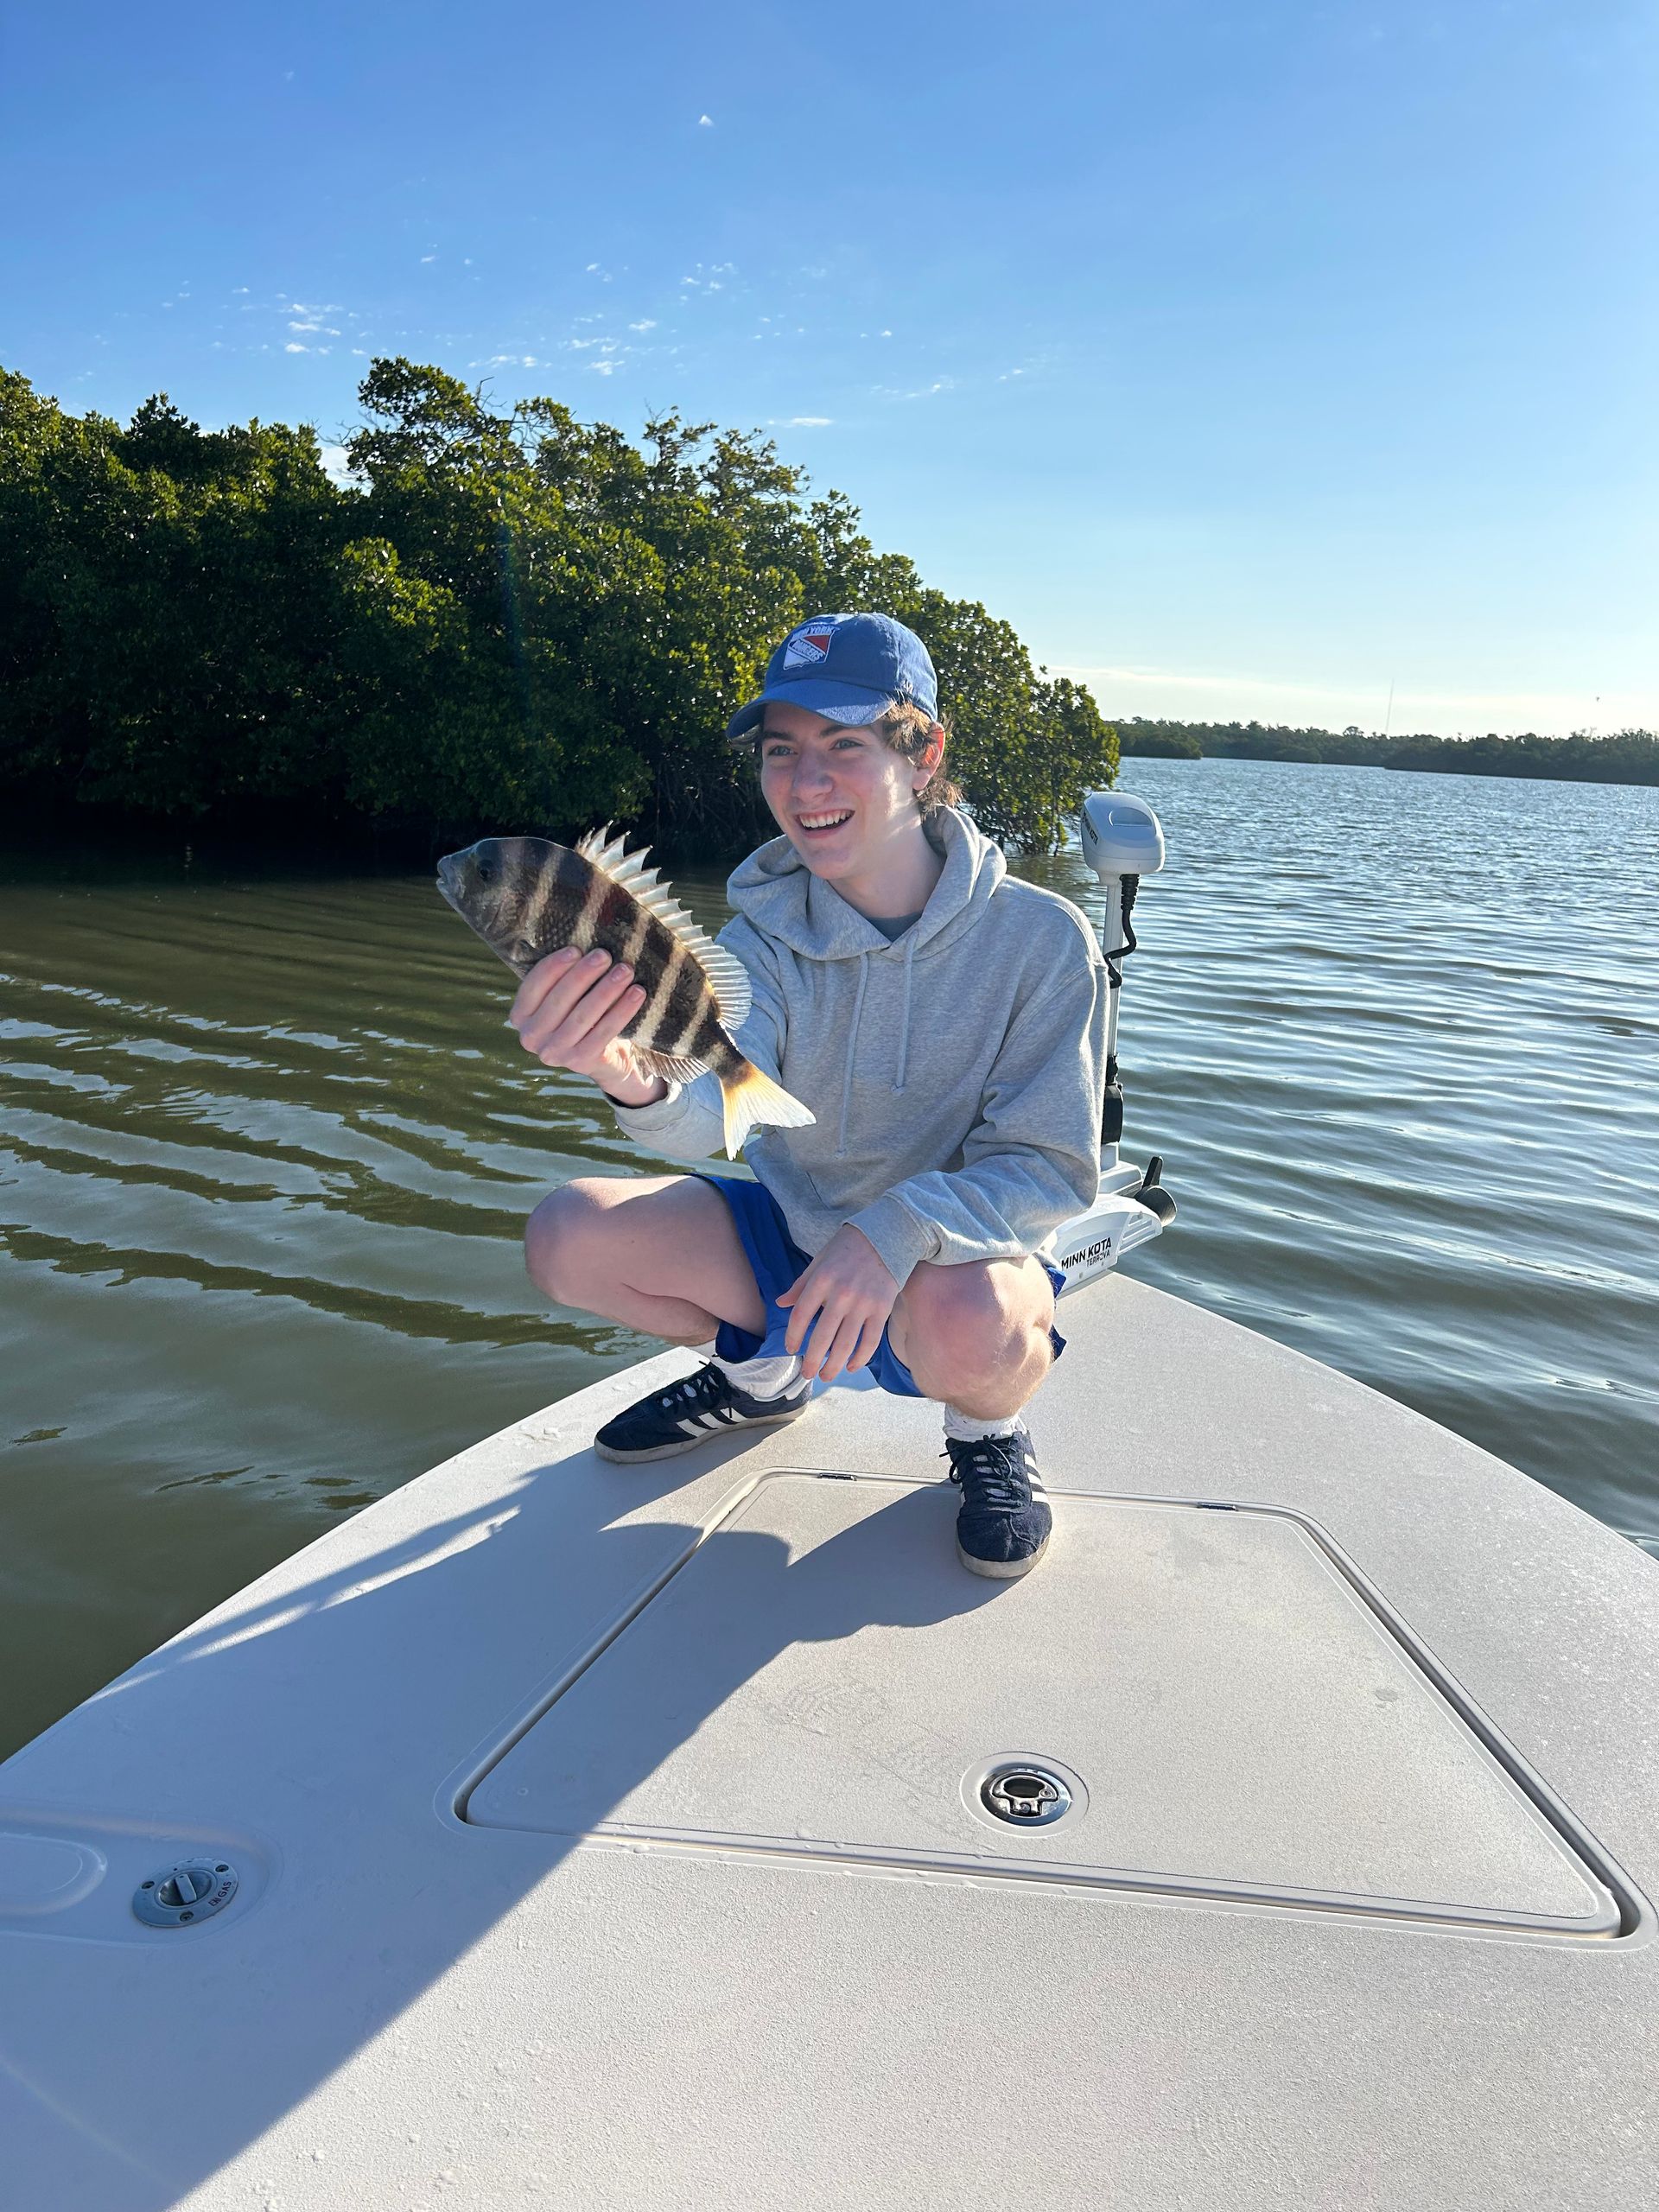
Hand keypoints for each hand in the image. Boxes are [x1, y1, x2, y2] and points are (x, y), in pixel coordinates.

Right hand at [507, 947, 662, 1104]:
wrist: (605, 1055)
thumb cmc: (582, 1011)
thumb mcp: (566, 995)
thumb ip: (563, 976)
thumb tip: (585, 938)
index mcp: (520, 1016)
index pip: (533, 987)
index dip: (554, 967)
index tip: (576, 949)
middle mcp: (531, 1037)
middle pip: (558, 1001)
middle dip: (583, 975)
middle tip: (605, 955)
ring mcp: (554, 1053)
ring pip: (582, 1016)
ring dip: (606, 991)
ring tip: (625, 970)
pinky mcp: (580, 1062)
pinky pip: (604, 1032)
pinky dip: (622, 1011)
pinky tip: (637, 993)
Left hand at [777, 1224, 898, 1383]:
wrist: (886, 1236)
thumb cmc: (847, 1248)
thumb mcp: (819, 1261)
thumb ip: (800, 1285)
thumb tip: (780, 1303)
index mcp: (821, 1280)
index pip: (801, 1315)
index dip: (793, 1336)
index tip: (791, 1349)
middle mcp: (841, 1294)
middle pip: (822, 1337)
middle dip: (812, 1360)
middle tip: (807, 1374)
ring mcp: (863, 1303)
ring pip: (846, 1344)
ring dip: (834, 1366)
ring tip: (826, 1375)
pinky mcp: (882, 1309)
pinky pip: (870, 1341)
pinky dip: (860, 1358)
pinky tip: (851, 1366)